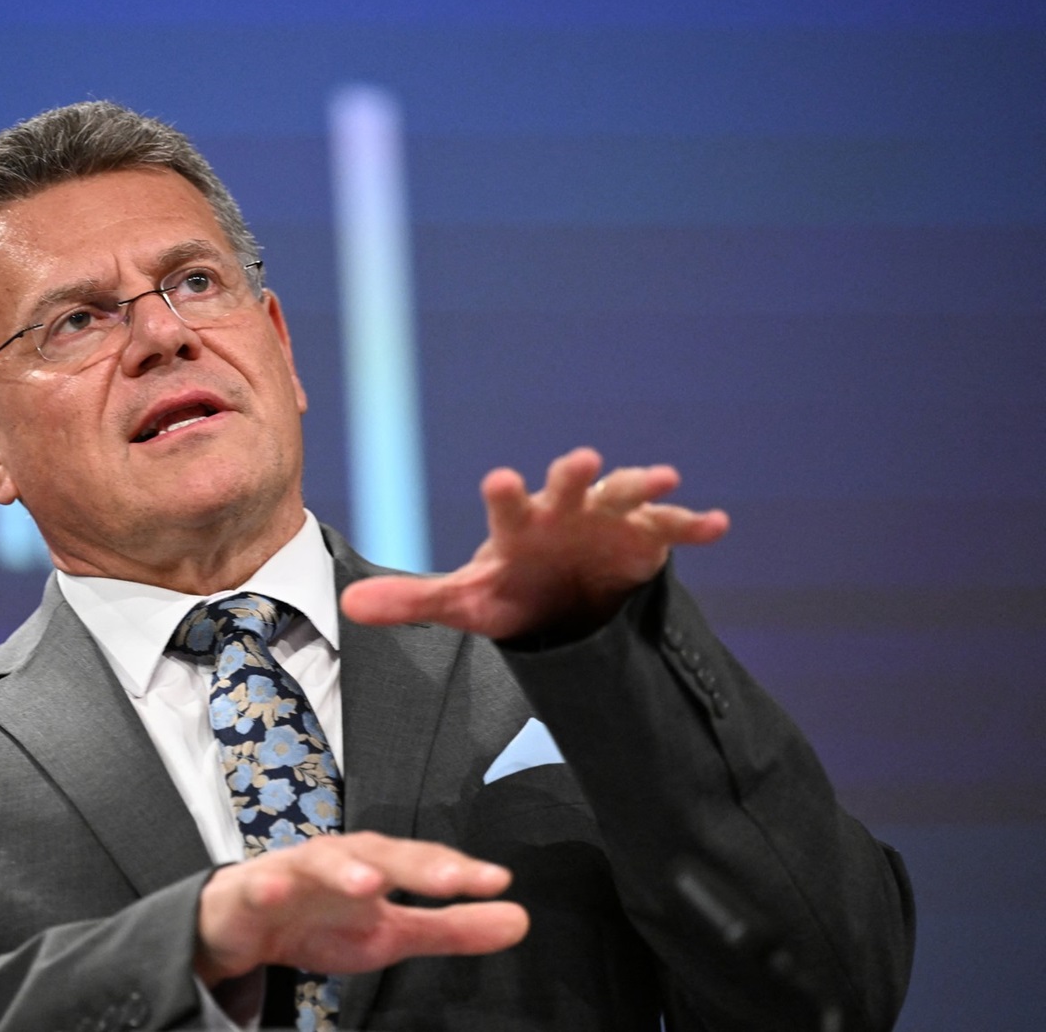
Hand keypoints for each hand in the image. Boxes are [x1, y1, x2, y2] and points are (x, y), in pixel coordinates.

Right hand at [194, 832, 526, 984]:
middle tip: (452, 881)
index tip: (497, 881)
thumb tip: (519, 919)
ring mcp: (292, 872)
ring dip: (344, 870)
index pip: (423, 863)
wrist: (244, 922)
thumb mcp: (392, 934)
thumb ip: (452, 928)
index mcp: (376, 868)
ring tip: (370, 884)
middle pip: (378, 853)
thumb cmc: (321, 918)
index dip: (458, 870)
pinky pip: (256, 886)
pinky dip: (265, 886)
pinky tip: (275, 891)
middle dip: (414, 865)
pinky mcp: (250, 891)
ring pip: (320, 862)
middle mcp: (339, 861)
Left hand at [341, 447, 728, 640]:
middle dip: (575, 473)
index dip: (505, 494)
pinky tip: (718, 525)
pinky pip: (671, 528)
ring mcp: (607, 519)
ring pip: (624, 495)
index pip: (507, 505)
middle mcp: (563, 510)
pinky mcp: (646, 538)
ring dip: (641, 485)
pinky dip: (694, 524)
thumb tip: (350, 609)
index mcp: (518, 523)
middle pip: (568, 486)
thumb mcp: (465, 602)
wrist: (561, 598)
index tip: (500, 480)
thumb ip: (413, 601)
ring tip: (662, 479)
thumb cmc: (510, 589)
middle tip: (580, 460)